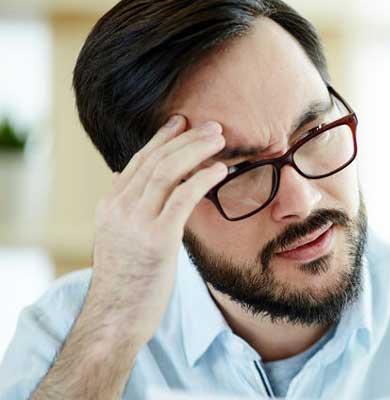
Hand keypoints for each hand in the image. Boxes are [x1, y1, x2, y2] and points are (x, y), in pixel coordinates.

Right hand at [88, 115, 227, 343]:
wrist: (115, 318)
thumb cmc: (125, 283)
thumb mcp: (118, 240)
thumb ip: (124, 210)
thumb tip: (123, 178)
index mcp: (110, 207)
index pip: (138, 162)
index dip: (161, 139)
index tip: (181, 123)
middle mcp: (119, 208)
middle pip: (154, 160)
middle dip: (184, 138)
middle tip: (211, 125)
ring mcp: (135, 222)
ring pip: (166, 172)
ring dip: (196, 150)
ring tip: (219, 138)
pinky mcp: (156, 239)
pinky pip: (181, 198)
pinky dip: (202, 179)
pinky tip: (220, 170)